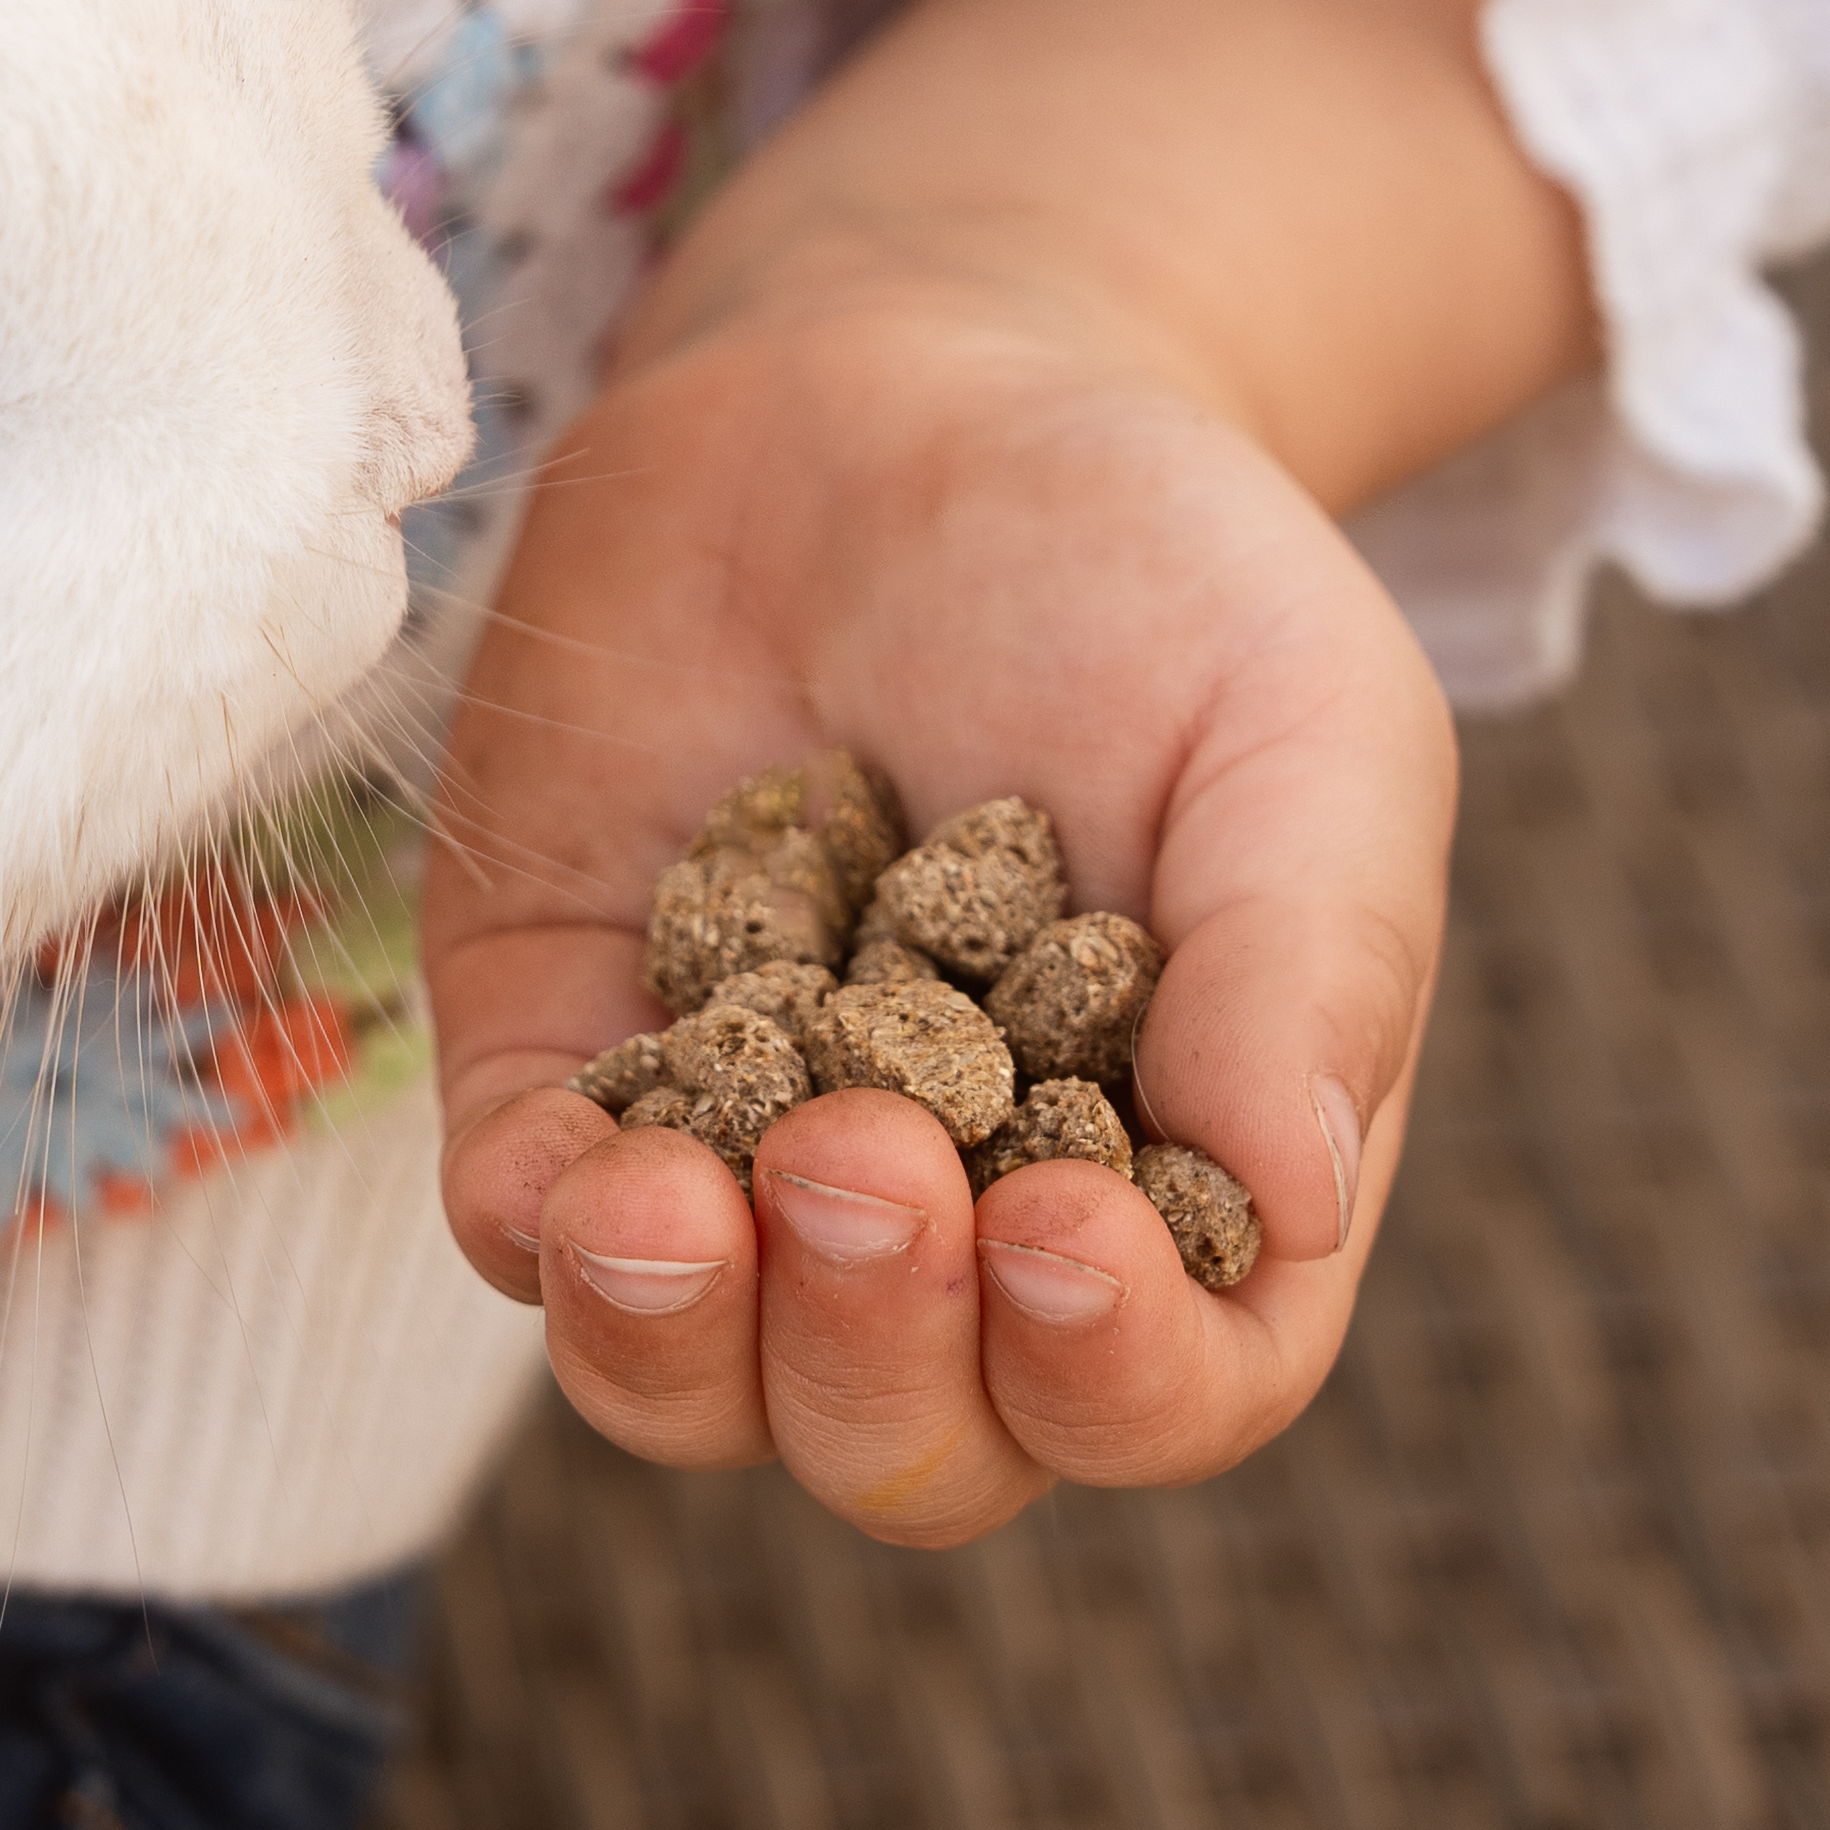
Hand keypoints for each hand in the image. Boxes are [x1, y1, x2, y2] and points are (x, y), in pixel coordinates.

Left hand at [425, 261, 1447, 1543]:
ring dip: (682, 1338)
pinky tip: (566, 1164)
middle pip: (913, 1439)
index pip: (1166, 1393)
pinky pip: (518, 1220)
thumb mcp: (1303, 717)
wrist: (905, 390)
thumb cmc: (1150, 568)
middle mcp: (959, 1220)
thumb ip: (1311, 955)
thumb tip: (1289, 1204)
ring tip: (678, 1200)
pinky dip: (532, 1228)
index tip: (1066, 1231)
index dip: (1118, 1372)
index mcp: (1180, 1186)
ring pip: (693, 1384)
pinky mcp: (562, 1050)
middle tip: (865, 1166)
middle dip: (881, 1352)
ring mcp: (741, 1150)